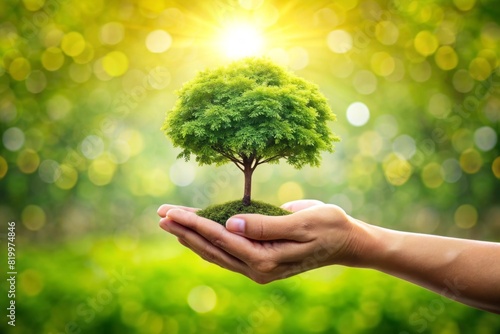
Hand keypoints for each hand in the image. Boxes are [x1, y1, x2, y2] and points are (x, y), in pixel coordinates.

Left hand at [157, 200, 371, 283]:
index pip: (222, 239)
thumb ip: (265, 225)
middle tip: (160, 215)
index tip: (172, 213)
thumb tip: (231, 224)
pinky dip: (207, 242)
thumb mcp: (301, 223)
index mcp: (266, 260)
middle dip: (185, 230)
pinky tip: (194, 235)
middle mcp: (257, 268)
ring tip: (169, 222)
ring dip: (191, 237)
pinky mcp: (259, 261)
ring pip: (215, 252)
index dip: (195, 224)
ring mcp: (257, 267)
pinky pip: (226, 253)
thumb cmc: (327, 227)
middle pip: (212, 247)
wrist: (345, 242)